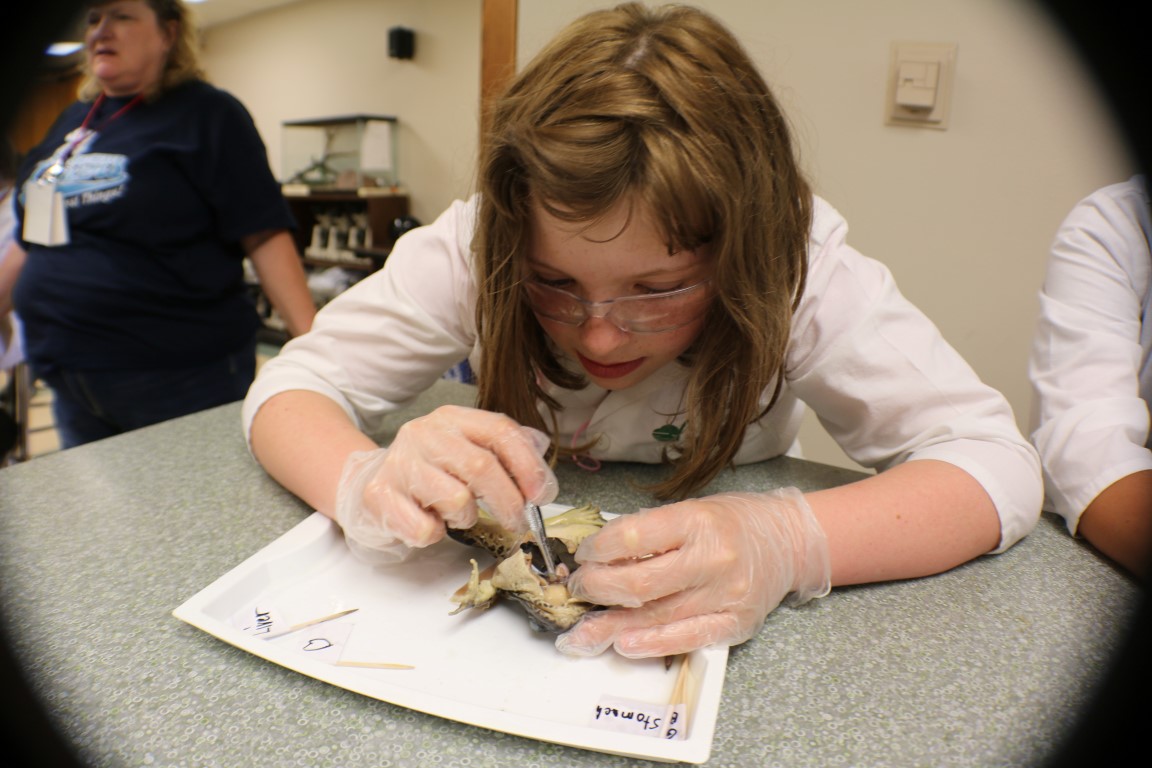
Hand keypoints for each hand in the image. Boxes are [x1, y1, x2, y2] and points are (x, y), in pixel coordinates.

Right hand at [334, 405, 557, 562]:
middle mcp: (424, 433)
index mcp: (453, 418)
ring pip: (456, 499)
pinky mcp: (379, 496)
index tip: (543, 495)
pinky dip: (435, 534)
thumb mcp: (468, 449)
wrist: (367, 479)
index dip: (528, 465)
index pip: (500, 431)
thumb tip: (541, 465)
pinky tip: (429, 522)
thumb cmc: (431, 469)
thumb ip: (506, 452)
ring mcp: (399, 463)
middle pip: (481, 467)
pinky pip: (424, 528)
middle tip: (520, 523)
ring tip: (459, 514)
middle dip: (509, 502)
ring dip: (467, 517)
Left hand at [555, 488, 829, 657]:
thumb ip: (649, 532)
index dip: (598, 550)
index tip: (584, 555)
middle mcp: (712, 559)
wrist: (788, 541)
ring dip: (611, 624)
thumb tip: (599, 557)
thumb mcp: (690, 509)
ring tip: (581, 631)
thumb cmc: (733, 522)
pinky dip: (650, 643)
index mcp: (697, 521)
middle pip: (638, 582)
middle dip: (597, 588)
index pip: (633, 537)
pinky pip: (685, 639)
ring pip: (655, 615)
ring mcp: (725, 596)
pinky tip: (623, 643)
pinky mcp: (735, 624)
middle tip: (578, 589)